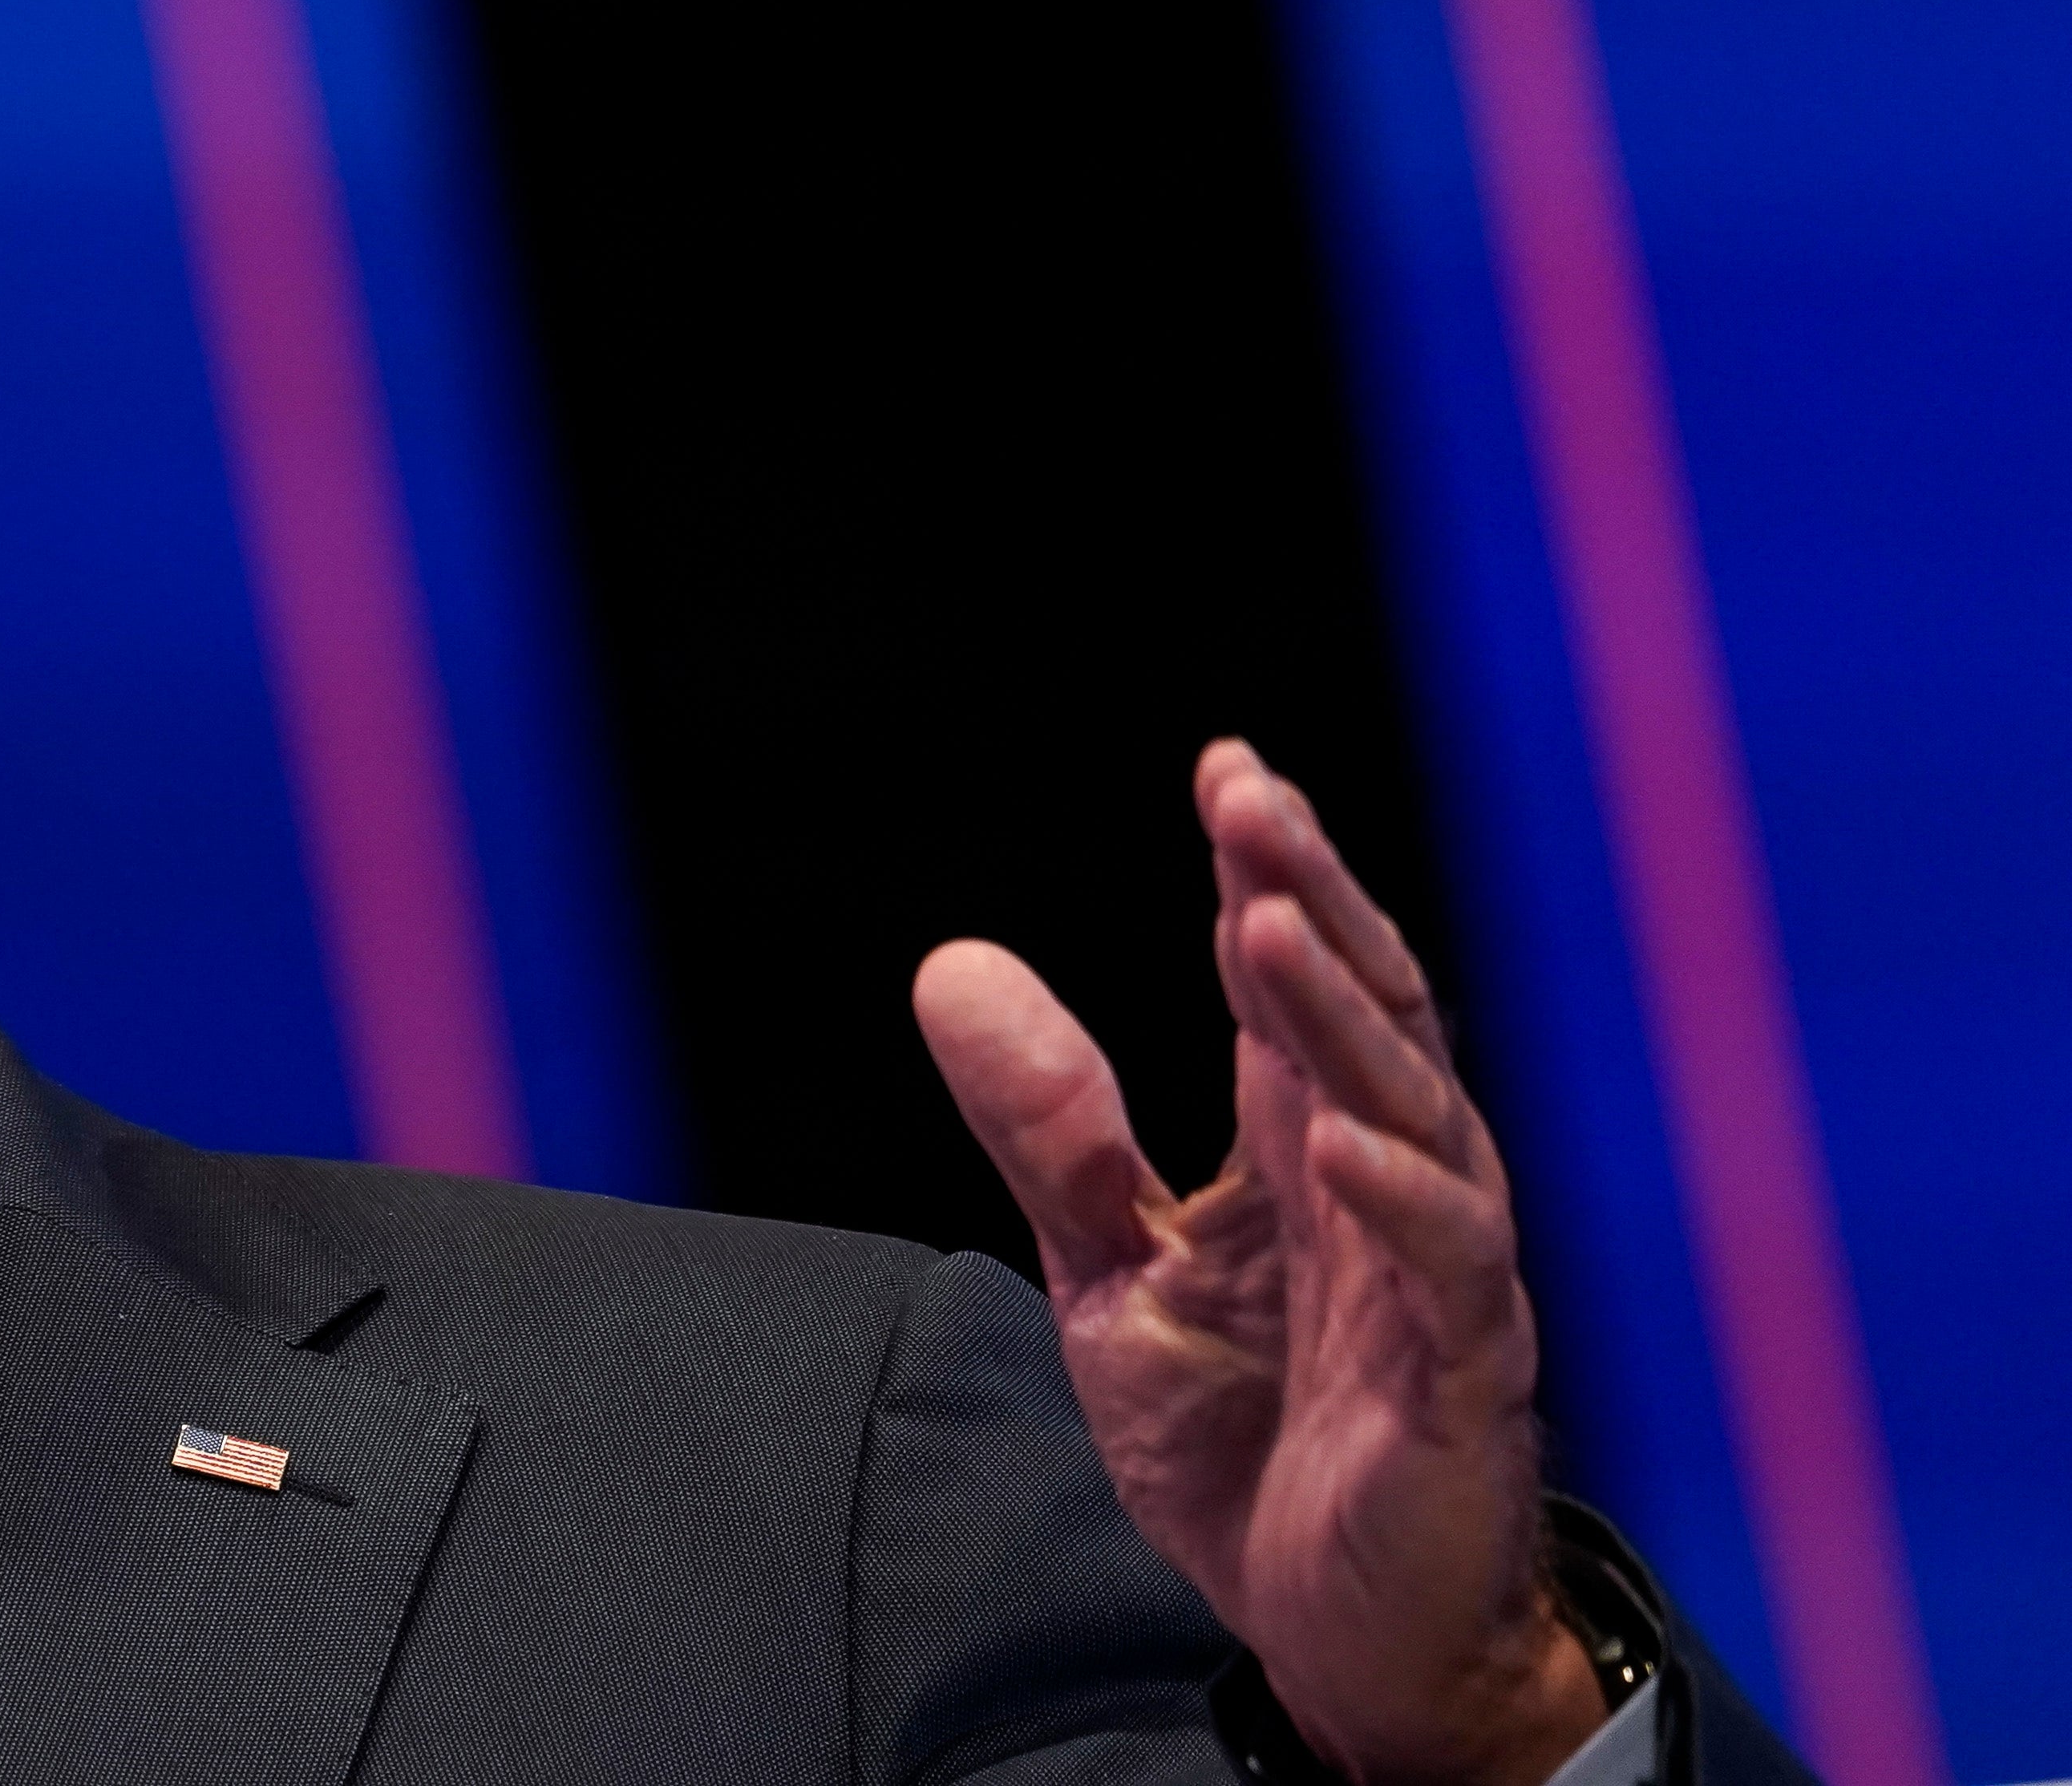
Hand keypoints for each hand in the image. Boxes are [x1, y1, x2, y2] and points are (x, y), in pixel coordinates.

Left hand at [913, 741, 1604, 1785]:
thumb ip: (1052, 1128)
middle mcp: (1385, 1190)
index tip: (1226, 771)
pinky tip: (1341, 1141)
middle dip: (1311, 900)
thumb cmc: (1250, 1444)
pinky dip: (1404, 1204)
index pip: (1291, 986)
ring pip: (1415, 1116)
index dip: (1265, 876)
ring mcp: (1436, 1282)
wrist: (1340, 1639)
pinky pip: (1453, 1276)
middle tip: (1250, 803)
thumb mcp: (1112, 1271)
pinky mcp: (1462, 1387)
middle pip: (1364, 1013)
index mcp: (1305, 1153)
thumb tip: (949, 963)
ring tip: (1272, 925)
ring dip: (1342, 1019)